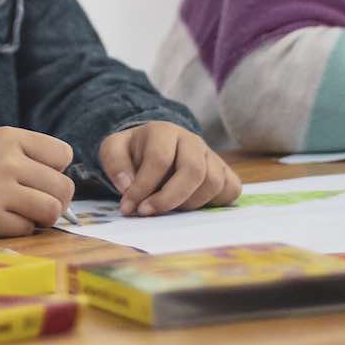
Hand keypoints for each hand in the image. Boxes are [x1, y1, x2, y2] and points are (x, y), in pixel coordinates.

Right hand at [0, 127, 75, 236]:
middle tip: (40, 198)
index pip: (63, 154)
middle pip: (64, 186)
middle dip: (57, 197)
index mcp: (12, 138)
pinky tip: (7, 218)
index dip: (56, 167)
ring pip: (51, 209)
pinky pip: (28, 229)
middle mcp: (7, 162)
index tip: (37, 171)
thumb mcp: (2, 145)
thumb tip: (68, 191)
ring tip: (30, 211)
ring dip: (44, 215)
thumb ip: (34, 157)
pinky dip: (21, 227)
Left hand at [98, 121, 240, 217]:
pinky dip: (214, 203)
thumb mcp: (114, 151)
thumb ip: (115, 164)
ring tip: (169, 207)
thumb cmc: (135, 153)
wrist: (155, 148)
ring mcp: (211, 155)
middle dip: (169, 198)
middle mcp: (192, 141)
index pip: (160, 160)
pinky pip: (231, 189)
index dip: (143, 187)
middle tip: (148, 212)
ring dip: (189, 204)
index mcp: (163, 131)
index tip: (130, 207)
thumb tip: (128, 186)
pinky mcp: (225, 171)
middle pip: (194, 170)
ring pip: (213, 183)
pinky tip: (191, 204)